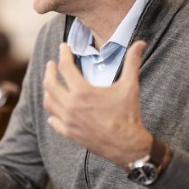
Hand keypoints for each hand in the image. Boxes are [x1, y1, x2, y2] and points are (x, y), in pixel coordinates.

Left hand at [43, 40, 152, 166]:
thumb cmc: (128, 115)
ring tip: (51, 83)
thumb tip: (140, 42)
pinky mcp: (69, 133)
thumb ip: (132, 62)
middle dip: (50, 71)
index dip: (63, 54)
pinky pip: (53, 121)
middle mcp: (70, 106)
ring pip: (48, 102)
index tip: (63, 47)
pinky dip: (52, 113)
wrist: (127, 146)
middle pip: (50, 84)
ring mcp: (67, 121)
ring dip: (48, 90)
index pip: (65, 67)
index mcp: (82, 92)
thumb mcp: (130, 86)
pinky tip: (55, 109)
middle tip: (51, 64)